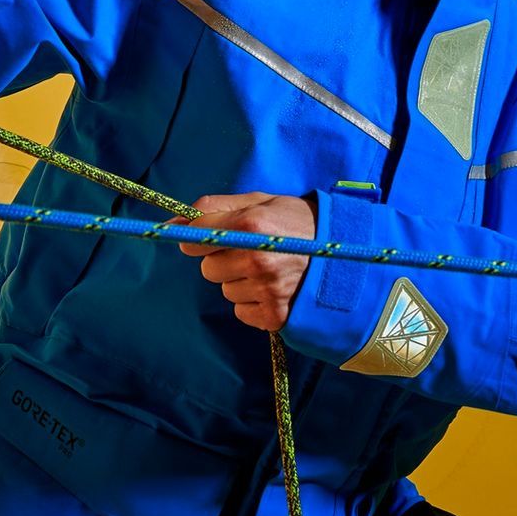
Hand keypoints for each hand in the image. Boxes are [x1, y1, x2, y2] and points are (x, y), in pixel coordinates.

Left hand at [176, 192, 316, 331]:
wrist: (343, 252)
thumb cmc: (297, 222)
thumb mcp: (261, 200)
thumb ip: (214, 207)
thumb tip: (172, 222)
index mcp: (252, 225)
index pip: (196, 238)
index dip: (199, 238)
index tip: (207, 238)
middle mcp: (257, 259)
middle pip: (207, 269)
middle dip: (222, 260)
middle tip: (251, 251)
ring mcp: (267, 290)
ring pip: (225, 290)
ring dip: (239, 281)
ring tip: (268, 269)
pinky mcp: (274, 315)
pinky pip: (241, 310)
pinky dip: (252, 301)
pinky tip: (274, 287)